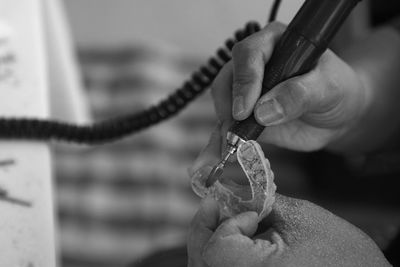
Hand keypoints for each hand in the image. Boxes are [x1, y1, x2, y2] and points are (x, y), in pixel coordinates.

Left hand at [187, 194, 389, 266]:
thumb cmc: (344, 256)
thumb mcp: (301, 218)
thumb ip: (261, 202)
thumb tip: (236, 194)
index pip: (217, 245)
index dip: (226, 221)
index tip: (242, 208)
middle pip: (203, 260)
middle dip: (205, 229)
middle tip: (212, 206)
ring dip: (210, 242)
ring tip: (221, 221)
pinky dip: (221, 257)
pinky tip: (233, 242)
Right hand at [212, 22, 368, 151]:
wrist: (338, 115)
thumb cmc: (337, 90)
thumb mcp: (329, 87)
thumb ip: (299, 94)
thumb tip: (262, 111)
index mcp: (275, 42)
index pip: (249, 54)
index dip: (244, 81)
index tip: (246, 109)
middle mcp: (256, 63)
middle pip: (228, 78)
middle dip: (229, 106)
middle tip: (236, 130)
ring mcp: (248, 90)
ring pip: (223, 102)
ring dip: (224, 125)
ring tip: (232, 146)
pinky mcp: (245, 114)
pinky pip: (228, 124)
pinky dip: (225, 139)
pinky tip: (228, 152)